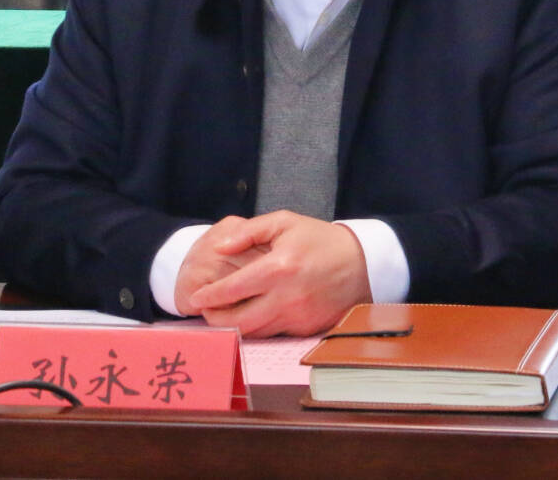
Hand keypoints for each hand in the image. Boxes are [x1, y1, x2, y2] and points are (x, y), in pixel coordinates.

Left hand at [186, 210, 371, 336]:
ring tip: (222, 316)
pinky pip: (274, 334)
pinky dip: (258, 329)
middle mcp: (286, 298)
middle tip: (204, 312)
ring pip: (254, 333)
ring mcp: (297, 317)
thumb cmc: (319, 240)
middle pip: (238, 321)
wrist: (362, 263)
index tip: (195, 297)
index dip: (209, 296)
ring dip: (233, 328)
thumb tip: (220, 247)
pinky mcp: (306, 330)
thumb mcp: (285, 222)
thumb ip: (249, 232)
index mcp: (278, 268)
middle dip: (215, 320)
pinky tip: (250, 318)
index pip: (232, 290)